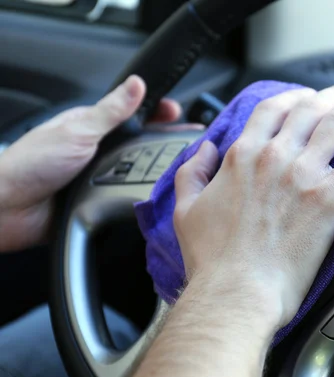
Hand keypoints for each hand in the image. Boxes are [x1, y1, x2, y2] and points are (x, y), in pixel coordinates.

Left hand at [0, 76, 183, 251]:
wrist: (10, 209)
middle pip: (140, 142)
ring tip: (182, 167)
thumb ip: (111, 110)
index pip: (132, 114)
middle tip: (191, 141)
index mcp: (93, 126)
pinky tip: (157, 193)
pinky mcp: (100, 200)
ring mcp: (100, 176)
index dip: (156, 112)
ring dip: (155, 169)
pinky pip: (128, 194)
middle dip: (164, 141)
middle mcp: (98, 150)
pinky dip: (141, 193)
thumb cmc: (32, 164)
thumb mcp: (78, 130)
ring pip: (137, 170)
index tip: (178, 113)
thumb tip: (136, 85)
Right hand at [173, 82, 333, 329]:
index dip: (294, 97)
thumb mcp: (186, 209)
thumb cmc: (213, 259)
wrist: (238, 291)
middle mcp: (275, 155)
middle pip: (311, 109)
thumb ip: (193, 173)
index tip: (307, 96)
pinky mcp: (330, 196)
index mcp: (243, 156)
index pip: (273, 109)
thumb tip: (205, 151)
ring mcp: (304, 173)